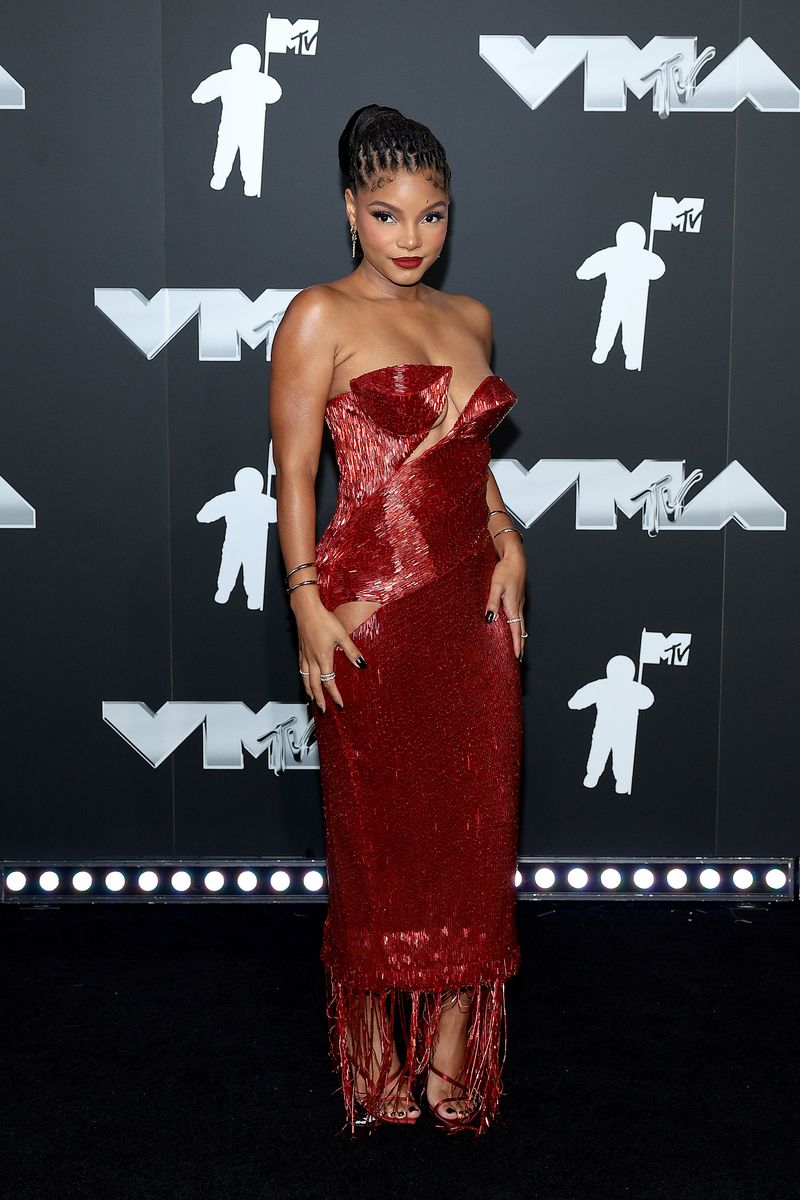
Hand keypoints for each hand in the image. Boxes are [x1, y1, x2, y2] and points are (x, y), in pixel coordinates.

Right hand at [292, 592, 365, 711]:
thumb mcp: (342, 635)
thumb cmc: (323, 619)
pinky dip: (303, 678)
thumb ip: (351, 651)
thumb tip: (361, 664)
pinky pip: (301, 670)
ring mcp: (305, 655)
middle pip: (314, 685)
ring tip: (312, 699)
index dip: (334, 694)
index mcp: (323, 658)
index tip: (339, 703)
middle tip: (322, 709)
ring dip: (309, 691)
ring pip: (305, 679)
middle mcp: (312, 659)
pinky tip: (305, 678)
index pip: (329, 682)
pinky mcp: (301, 650)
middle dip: (319, 699)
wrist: (306, 609)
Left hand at [485, 547, 526, 659]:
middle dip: (520, 644)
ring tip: (519, 645)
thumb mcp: (496, 586)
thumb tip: (489, 619)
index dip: (517, 644)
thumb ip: (492, 603)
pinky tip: (514, 625)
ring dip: (520, 635)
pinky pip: (518, 616)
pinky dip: (518, 625)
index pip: (516, 630)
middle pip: (521, 630)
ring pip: (521, 623)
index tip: (517, 656)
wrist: (515, 557)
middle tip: (519, 657)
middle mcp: (518, 606)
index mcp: (513, 606)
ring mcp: (519, 602)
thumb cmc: (505, 570)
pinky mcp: (517, 598)